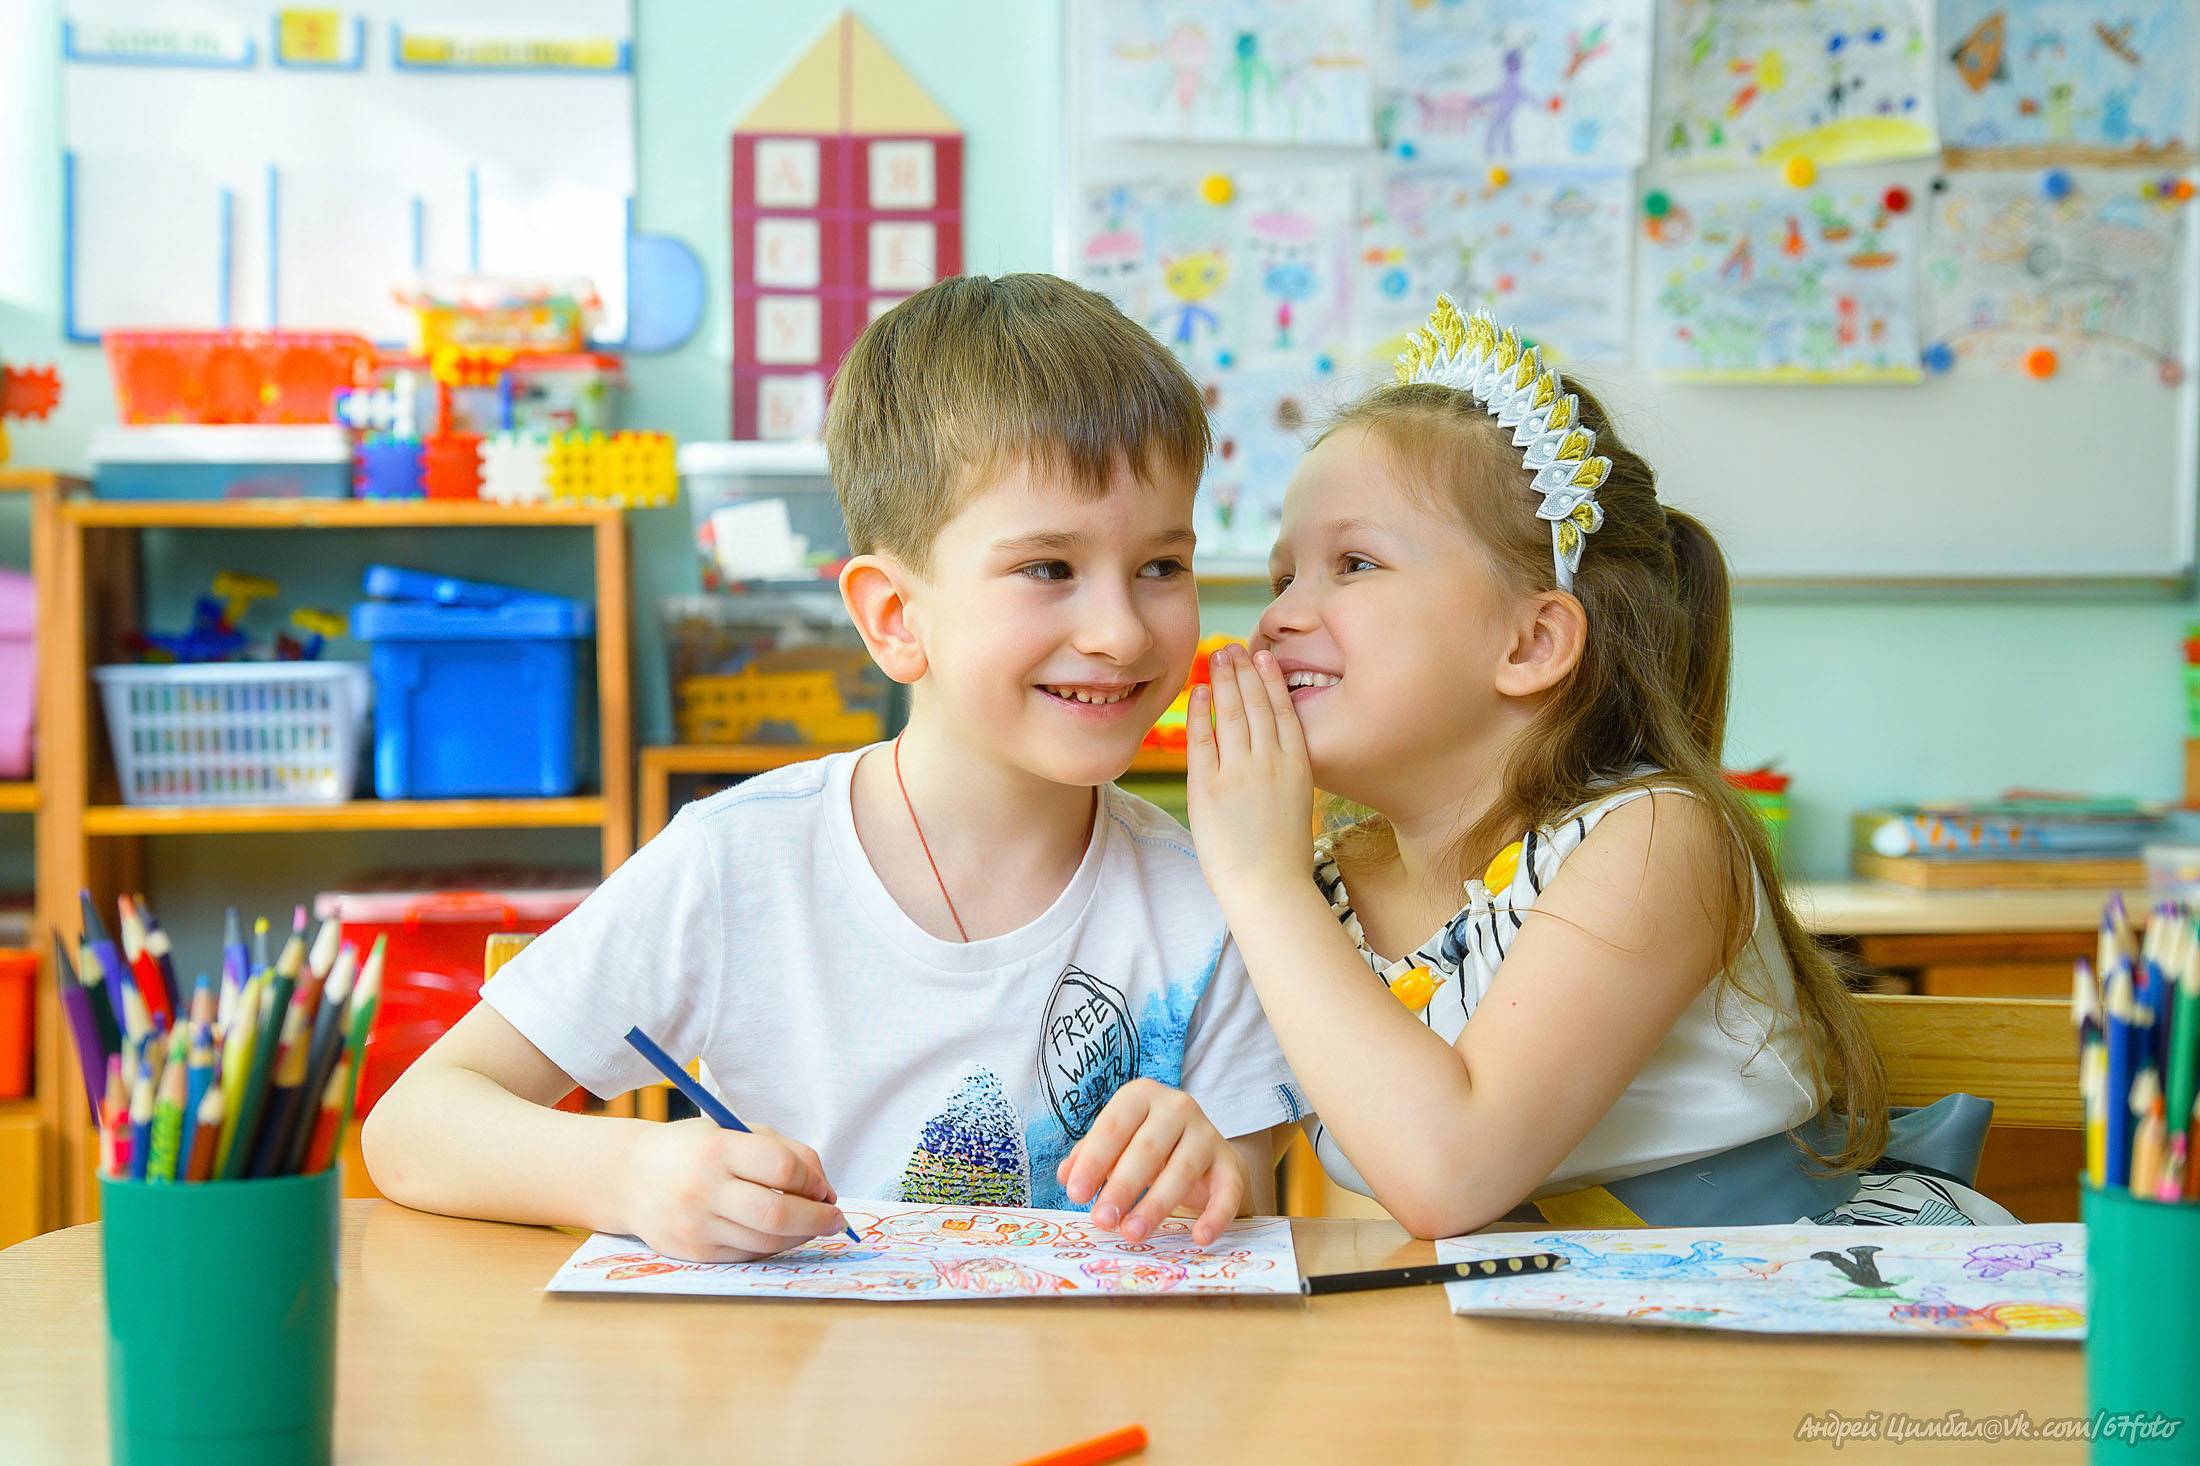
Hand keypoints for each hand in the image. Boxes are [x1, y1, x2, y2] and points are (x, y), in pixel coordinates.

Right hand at [623, 1118, 847, 1261]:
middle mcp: (703, 1189)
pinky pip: (748, 1254)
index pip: (783, 1168)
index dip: (815, 1180)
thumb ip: (784, 1152)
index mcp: (717, 1149)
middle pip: (778, 1213)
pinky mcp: (693, 1252)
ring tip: (813, 1224)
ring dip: (801, 1235)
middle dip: (818, 1218)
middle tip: (836, 1217)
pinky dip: (773, 1245)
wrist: (629, 1177)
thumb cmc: (694, 1149)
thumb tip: (826, 1189)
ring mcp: (696, 1225)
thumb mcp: (735, 1132)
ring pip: (767, 1241)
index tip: (825, 1186)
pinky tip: (780, 1233)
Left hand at [1055, 1079, 1247, 1245]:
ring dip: (1156, 1205)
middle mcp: (1177, 1107)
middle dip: (1123, 1186)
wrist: (1198, 1146)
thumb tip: (1066, 1175)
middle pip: (1148, 1148)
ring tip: (1133, 1233)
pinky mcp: (1230, 1162)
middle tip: (1103, 1220)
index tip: (1076, 1194)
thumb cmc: (1142, 1144)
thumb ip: (1088, 1156)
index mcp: (1140, 1096)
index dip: (1093, 1161)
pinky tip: (1199, 1237)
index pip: (1113, 1127)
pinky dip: (1216, 1215)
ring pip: (1183, 1169)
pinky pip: (1227, 1190)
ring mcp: (1207, 1133)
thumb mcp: (1114, 1144)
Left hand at [1187, 644, 1315, 893]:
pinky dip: (1201, 710)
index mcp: (1298, 767)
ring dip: (1225, 680)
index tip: (1265, 658)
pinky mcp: (1209, 787)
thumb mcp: (1296, 805)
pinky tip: (1201, 690)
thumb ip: (1285, 775)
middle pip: (1256, 705)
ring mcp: (1239, 773)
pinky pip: (1202, 738)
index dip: (1272, 681)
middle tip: (1235, 647)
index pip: (1283, 712)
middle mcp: (1270, 763)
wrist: (1269, 890)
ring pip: (1232, 714)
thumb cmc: (1283, 857)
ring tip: (1219, 656)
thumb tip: (1271, 754)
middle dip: (1245, 671)